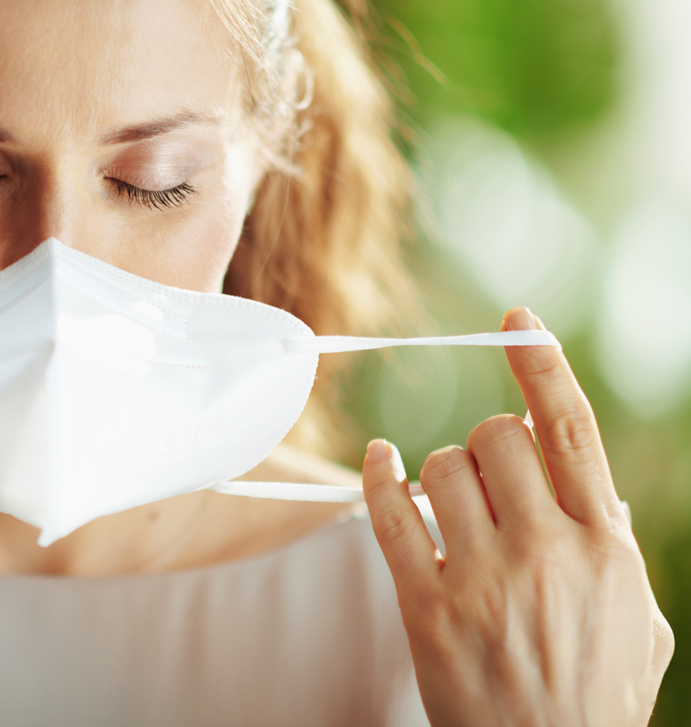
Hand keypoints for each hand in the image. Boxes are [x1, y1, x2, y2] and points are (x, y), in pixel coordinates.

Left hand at [362, 307, 673, 726]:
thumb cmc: (595, 693)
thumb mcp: (635, 617)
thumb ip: (607, 542)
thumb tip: (574, 480)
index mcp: (604, 546)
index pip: (569, 431)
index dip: (541, 366)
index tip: (516, 323)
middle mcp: (546, 552)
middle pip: (496, 438)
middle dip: (487, 444)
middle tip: (487, 478)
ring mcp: (482, 578)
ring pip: (440, 467)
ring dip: (438, 472)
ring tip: (450, 508)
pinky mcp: (427, 606)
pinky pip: (387, 514)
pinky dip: (377, 476)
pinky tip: (380, 462)